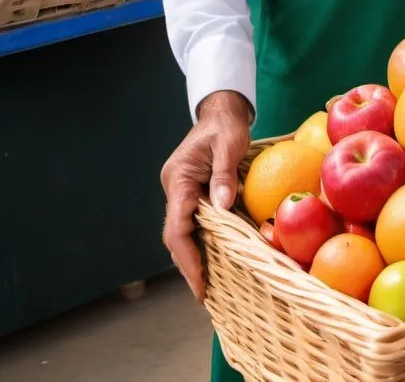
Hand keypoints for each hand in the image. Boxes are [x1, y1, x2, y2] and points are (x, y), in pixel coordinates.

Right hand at [161, 90, 250, 299]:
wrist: (222, 110)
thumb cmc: (226, 125)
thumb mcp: (229, 144)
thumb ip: (225, 174)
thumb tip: (223, 206)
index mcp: (178, 178)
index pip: (177, 226)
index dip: (187, 257)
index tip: (199, 281)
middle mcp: (175, 188)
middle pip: (175, 235)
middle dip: (188, 265)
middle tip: (203, 294)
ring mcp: (181, 191)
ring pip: (182, 231)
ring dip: (193, 256)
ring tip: (208, 285)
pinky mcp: (191, 192)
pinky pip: (193, 221)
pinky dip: (201, 241)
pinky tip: (214, 257)